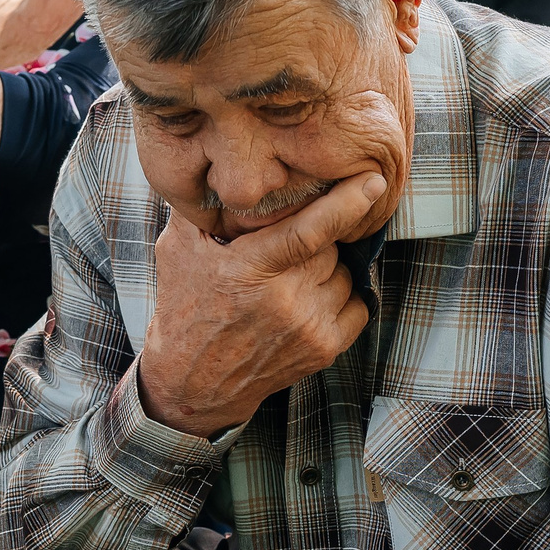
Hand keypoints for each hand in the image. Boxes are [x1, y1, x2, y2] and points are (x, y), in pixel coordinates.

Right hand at [137, 175, 382, 437]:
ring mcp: (308, 328)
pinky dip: (343, 296)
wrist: (194, 382)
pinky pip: (358, 306)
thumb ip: (198, 207)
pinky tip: (312, 297)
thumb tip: (214, 167)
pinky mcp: (324, 350)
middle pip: (330, 247)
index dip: (346, 203)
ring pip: (346, 274)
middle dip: (314, 241)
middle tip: (286, 249)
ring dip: (329, 269)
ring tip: (293, 277)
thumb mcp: (177, 250)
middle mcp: (285, 301)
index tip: (373, 181)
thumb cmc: (185, 308)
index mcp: (251, 270)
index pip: (310, 231)